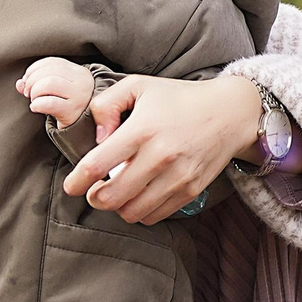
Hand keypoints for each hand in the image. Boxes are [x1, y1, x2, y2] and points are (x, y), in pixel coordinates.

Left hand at [16, 58, 96, 123]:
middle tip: (28, 93)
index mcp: (78, 72)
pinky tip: (36, 107)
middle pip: (49, 72)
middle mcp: (81, 81)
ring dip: (34, 92)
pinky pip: (49, 103)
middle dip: (32, 81)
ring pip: (49, 83)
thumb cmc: (68, 105)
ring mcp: (78, 96)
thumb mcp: (57, 90)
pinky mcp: (72, 111)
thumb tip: (20, 83)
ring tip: (34, 100)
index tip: (27, 79)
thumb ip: (37, 83)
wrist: (85, 127)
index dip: (34, 69)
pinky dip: (37, 104)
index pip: (51, 62)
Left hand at [61, 74, 261, 225]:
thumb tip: (97, 138)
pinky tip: (139, 195)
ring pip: (131, 212)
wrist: (230, 113)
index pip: (97, 165)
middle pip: (111, 197)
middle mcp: (160, 156)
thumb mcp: (138, 86)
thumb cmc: (178, 98)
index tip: (71, 186)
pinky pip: (154, 216)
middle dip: (94, 198)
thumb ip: (106, 105)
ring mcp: (177, 177)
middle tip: (93, 190)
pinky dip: (140, 211)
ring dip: (117, 207)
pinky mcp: (190, 191)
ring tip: (117, 192)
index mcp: (142, 130)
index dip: (77, 181)